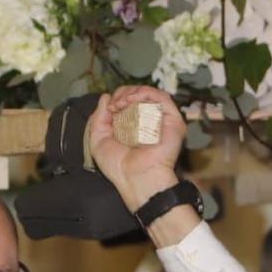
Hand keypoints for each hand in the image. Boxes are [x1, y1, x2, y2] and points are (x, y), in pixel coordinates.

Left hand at [88, 86, 185, 208]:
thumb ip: (99, 117)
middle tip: (116, 104)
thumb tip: (106, 96)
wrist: (135, 178)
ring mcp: (161, 120)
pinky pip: (162, 98)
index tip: (109, 107)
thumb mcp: (98, 139)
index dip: (118, 98)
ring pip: (151, 94)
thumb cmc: (118, 166)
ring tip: (123, 102)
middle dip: (124, 93)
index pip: (128, 101)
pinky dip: (146, 93)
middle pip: (139, 95)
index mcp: (133, 125)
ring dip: (134, 92)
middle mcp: (148, 121)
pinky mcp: (173, 120)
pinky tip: (132, 100)